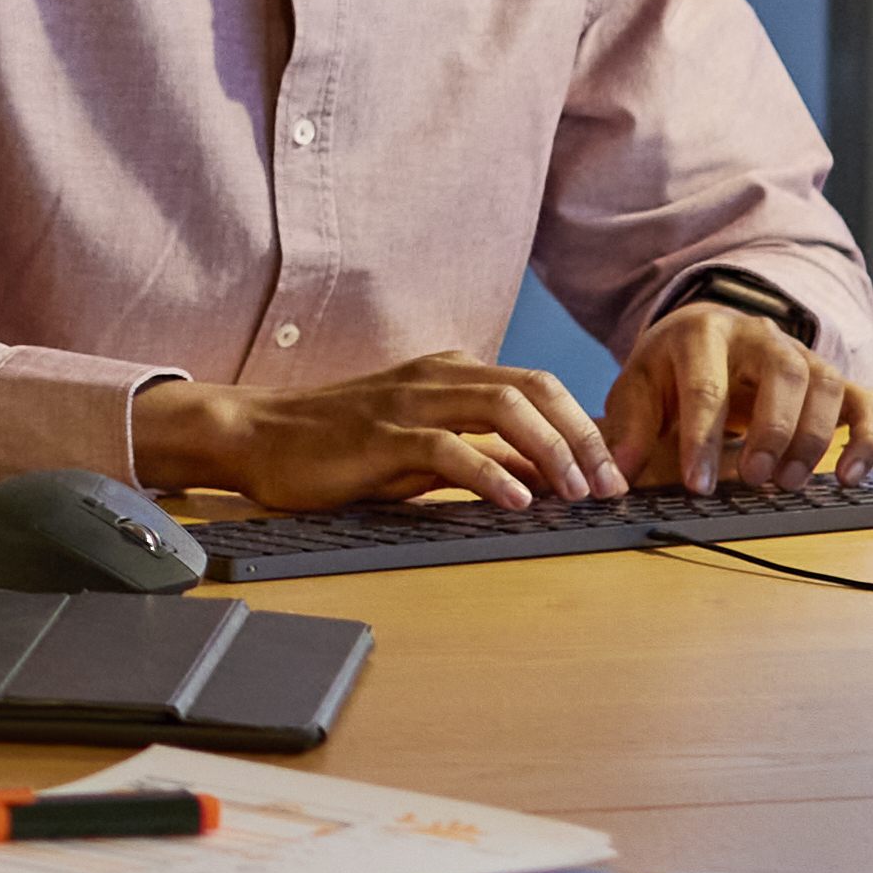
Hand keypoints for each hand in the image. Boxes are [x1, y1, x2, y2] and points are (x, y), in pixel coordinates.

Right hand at [145, 357, 619, 512]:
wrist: (258, 434)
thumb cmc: (340, 443)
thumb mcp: (422, 445)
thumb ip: (483, 453)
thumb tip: (545, 476)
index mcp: (452, 372)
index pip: (539, 387)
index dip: (585, 428)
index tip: (614, 475)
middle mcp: (438, 376)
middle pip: (535, 390)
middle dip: (582, 438)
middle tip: (610, 486)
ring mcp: (409, 401)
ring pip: (502, 409)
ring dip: (550, 452)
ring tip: (576, 492)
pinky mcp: (381, 435)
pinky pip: (448, 448)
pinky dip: (489, 472)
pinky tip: (516, 500)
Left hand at [606, 296, 872, 491]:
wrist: (703, 337)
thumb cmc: (671, 370)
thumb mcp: (638, 388)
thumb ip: (628, 427)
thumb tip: (616, 474)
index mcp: (702, 333)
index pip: (707, 384)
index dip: (702, 438)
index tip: (699, 484)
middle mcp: (759, 336)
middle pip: (783, 372)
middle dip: (773, 429)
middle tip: (756, 479)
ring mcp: (800, 354)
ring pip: (825, 384)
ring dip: (813, 437)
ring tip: (788, 482)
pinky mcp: (831, 379)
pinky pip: (864, 401)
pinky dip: (866, 439)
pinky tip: (849, 476)